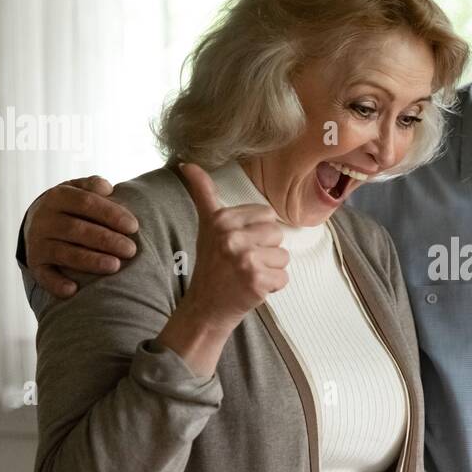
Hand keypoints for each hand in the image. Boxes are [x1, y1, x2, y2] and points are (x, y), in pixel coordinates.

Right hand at [25, 175, 138, 298]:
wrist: (37, 221)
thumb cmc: (71, 206)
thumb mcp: (79, 189)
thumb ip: (93, 185)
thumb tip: (107, 188)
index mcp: (57, 196)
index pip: (86, 203)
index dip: (111, 214)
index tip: (134, 227)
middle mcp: (44, 219)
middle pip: (77, 229)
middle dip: (107, 240)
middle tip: (131, 250)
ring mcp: (38, 242)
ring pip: (64, 253)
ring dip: (90, 261)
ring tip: (115, 266)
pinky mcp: (35, 264)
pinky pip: (44, 276)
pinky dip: (56, 284)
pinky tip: (73, 290)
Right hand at [155, 163, 289, 376]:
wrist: (205, 307)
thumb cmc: (211, 264)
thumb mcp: (206, 224)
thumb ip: (202, 192)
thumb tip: (187, 163)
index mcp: (222, 219)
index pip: (267, 215)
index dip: (258, 231)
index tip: (237, 244)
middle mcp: (231, 236)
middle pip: (277, 234)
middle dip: (266, 250)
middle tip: (243, 262)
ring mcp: (244, 259)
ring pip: (283, 256)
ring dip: (270, 268)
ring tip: (247, 275)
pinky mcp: (256, 280)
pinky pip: (284, 277)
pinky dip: (273, 286)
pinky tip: (253, 288)